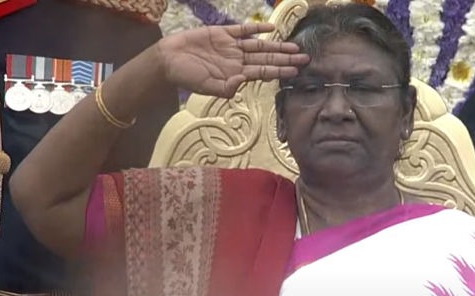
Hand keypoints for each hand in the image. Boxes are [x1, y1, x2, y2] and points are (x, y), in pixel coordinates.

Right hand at [156, 23, 308, 97]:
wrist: (168, 60)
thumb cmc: (187, 77)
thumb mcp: (207, 87)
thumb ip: (225, 88)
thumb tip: (241, 83)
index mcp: (237, 74)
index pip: (264, 72)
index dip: (280, 71)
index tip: (296, 71)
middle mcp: (238, 60)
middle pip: (267, 58)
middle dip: (286, 59)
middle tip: (306, 58)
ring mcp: (232, 46)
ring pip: (260, 45)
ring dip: (277, 45)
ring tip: (295, 46)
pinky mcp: (223, 33)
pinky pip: (243, 30)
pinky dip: (256, 29)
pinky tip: (271, 28)